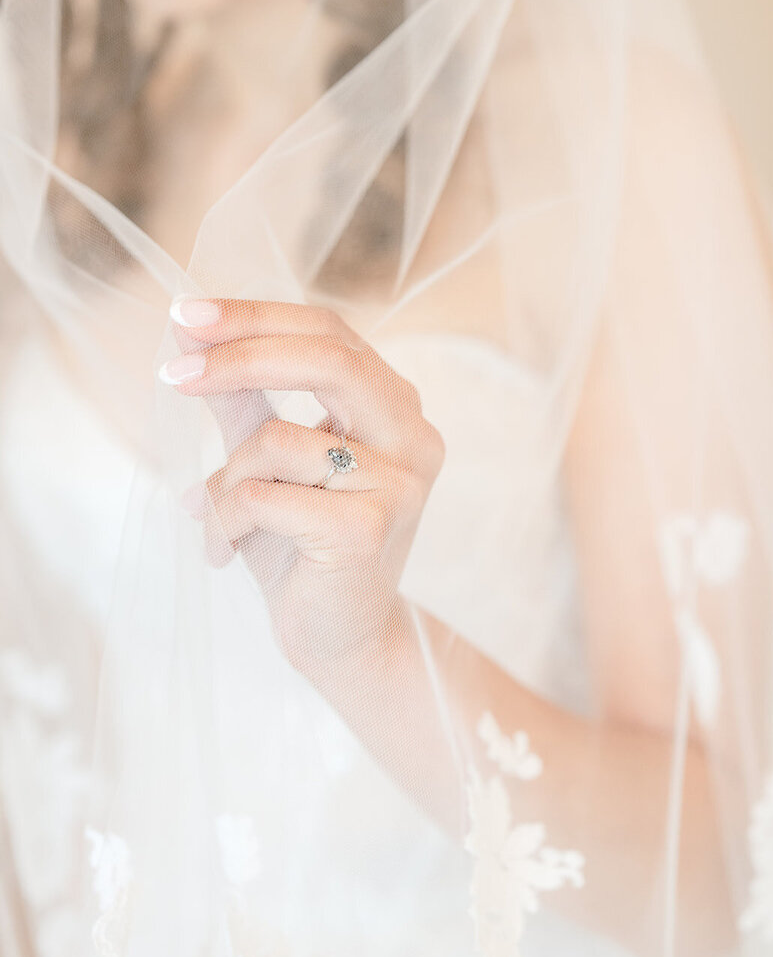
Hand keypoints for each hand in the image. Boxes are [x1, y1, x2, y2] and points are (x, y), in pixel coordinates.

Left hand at [161, 298, 444, 672]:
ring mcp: (399, 483)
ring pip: (278, 439)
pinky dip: (228, 518)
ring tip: (213, 515)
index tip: (185, 316)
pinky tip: (227, 549)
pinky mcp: (368, 528)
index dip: (257, 318)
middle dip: (240, 357)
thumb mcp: (267, 461)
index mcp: (395, 409)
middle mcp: (413, 437)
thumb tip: (190, 333)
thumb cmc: (305, 548)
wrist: (340, 640)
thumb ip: (242, 397)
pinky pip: (265, 495)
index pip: (331, 334)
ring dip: (225, 479)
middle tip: (174, 374)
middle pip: (328, 360)